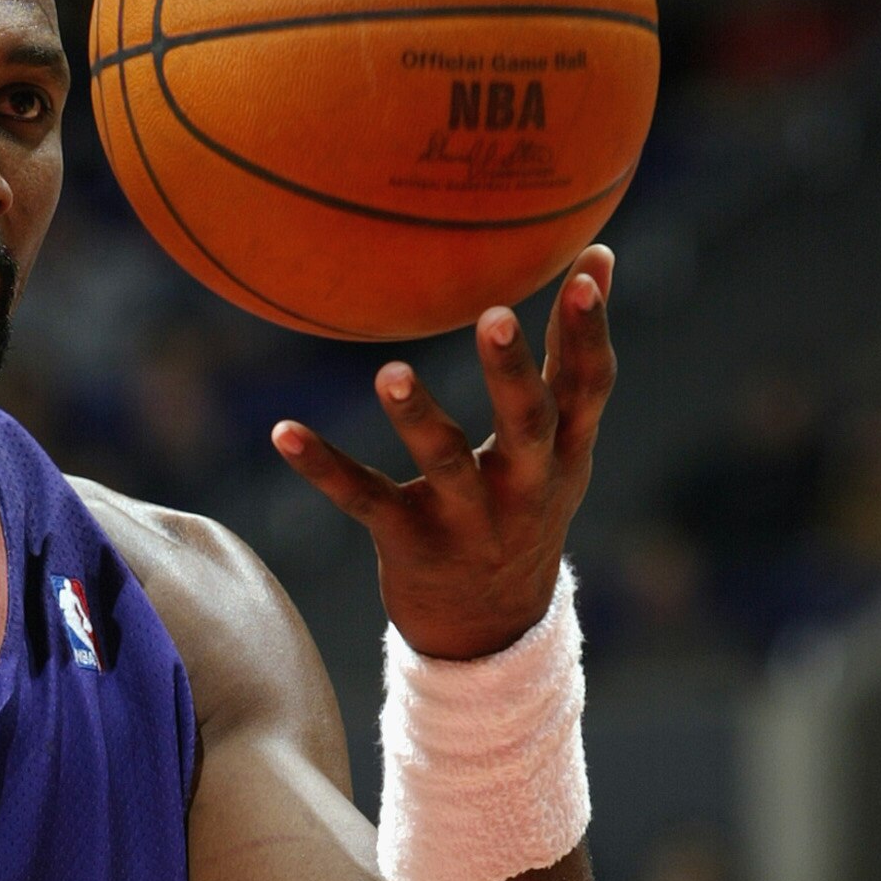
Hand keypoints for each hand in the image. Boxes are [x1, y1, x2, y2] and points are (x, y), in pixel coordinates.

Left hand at [271, 244, 615, 659]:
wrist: (488, 628)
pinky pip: (363, 499)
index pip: (589, 388)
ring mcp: (467, 521)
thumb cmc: (523, 506)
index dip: (590, 333)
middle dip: (512, 374)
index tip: (588, 272)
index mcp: (564, 455)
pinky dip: (322, 467)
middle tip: (496, 316)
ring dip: (418, 419)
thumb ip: (571, 359)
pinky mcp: (410, 543)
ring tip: (390, 373)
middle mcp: (524, 488)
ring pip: (446, 466)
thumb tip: (598, 252)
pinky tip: (282, 432)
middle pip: (527, 426)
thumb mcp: (562, 446)